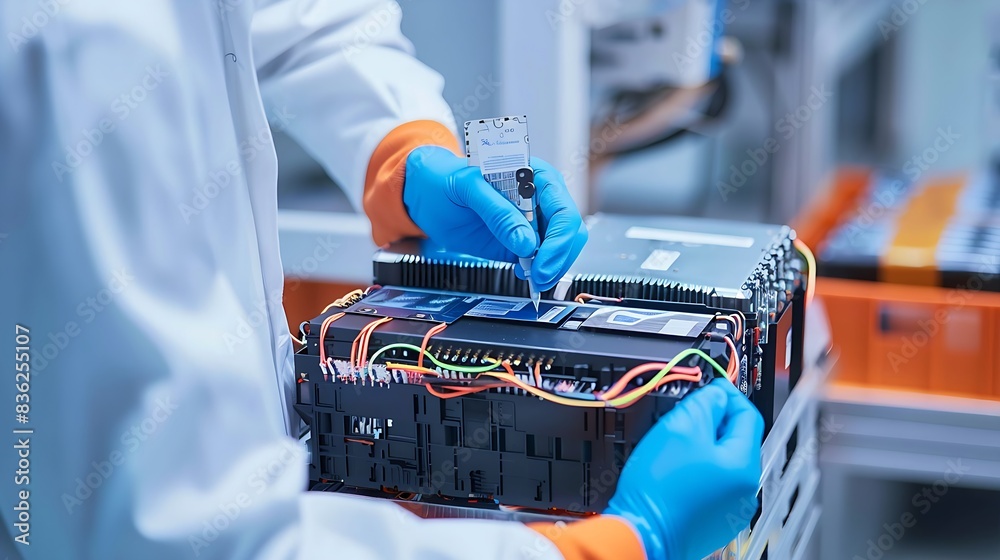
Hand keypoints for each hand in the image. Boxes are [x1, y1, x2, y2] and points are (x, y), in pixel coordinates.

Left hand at [403, 146, 587, 290]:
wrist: (429, 194)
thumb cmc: (447, 178)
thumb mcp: (468, 188)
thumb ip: (498, 213)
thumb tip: (526, 243)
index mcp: (535, 176)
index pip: (563, 208)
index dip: (559, 238)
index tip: (542, 261)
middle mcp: (541, 199)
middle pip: (570, 231)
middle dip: (559, 258)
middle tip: (539, 278)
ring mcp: (534, 222)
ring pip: (562, 248)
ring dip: (552, 268)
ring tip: (532, 279)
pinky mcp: (523, 242)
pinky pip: (543, 259)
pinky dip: (539, 271)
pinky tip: (524, 274)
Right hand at [605, 379, 762, 559]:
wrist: (641, 533)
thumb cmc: (658, 489)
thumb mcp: (681, 427)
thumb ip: (706, 402)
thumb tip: (718, 394)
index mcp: (744, 467)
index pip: (747, 415)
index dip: (726, 396)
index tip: (709, 389)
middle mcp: (745, 492)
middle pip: (735, 441)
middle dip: (710, 425)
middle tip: (682, 420)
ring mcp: (730, 510)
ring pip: (722, 463)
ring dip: (702, 450)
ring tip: (673, 451)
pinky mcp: (713, 521)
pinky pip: (711, 486)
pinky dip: (696, 474)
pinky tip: (673, 474)